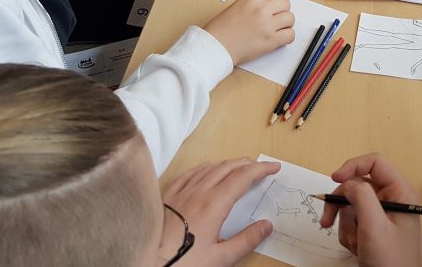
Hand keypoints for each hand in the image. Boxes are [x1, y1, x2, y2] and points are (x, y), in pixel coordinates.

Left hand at [161, 158, 279, 266]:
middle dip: (247, 163)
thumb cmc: (183, 262)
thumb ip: (246, 241)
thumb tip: (266, 226)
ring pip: (209, 167)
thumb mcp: (220, 258)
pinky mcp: (168, 196)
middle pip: (227, 167)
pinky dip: (204, 167)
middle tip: (260, 166)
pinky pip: (189, 173)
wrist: (147, 262)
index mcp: (214, 204)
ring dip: (227, 163)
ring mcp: (181, 191)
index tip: (274, 167)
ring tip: (238, 166)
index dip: (261, 169)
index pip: (243, 177)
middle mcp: (198, 191)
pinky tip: (206, 169)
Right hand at [204, 0, 293, 64]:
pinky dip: (287, 37)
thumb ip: (257, 1)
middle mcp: (261, 8)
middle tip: (275, 20)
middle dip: (282, 11)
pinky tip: (279, 39)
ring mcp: (267, 24)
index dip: (276, 1)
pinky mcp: (271, 40)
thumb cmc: (222, 28)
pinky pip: (290, 35)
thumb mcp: (238, 5)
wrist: (216, 46)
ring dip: (286, 24)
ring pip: (290, 18)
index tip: (274, 8)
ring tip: (277, 29)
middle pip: (286, 4)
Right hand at [319, 154, 421, 266]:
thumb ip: (361, 196)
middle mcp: (392, 200)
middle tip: (327, 220)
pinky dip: (349, 234)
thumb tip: (348, 181)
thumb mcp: (375, 225)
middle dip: (343, 204)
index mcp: (400, 192)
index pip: (375, 163)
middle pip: (358, 185)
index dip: (353, 166)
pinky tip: (357, 248)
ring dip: (347, 224)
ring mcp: (382, 216)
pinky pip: (352, 221)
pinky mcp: (373, 229)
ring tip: (355, 243)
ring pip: (352, 205)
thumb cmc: (391, 261)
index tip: (334, 179)